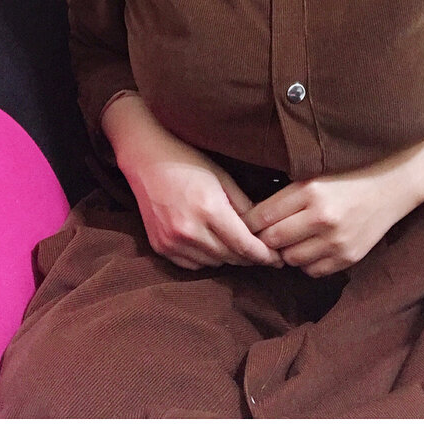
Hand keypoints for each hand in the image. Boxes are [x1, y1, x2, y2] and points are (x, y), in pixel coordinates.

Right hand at [102, 95, 281, 269]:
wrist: (145, 158)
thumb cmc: (186, 162)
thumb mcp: (221, 178)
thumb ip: (244, 207)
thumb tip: (264, 231)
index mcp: (209, 210)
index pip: (245, 246)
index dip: (265, 255)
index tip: (278, 259)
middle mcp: (189, 230)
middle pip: (231, 258)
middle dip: (248, 256)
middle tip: (259, 250)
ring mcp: (172, 241)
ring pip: (213, 263)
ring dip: (226, 256)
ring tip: (230, 242)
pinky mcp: (160, 247)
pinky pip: (193, 264)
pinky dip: (205, 257)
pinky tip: (207, 241)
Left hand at [242, 138, 423, 276]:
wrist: (393, 183)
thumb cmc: (346, 174)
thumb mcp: (311, 175)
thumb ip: (284, 195)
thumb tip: (251, 217)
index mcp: (308, 191)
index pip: (262, 216)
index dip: (247, 222)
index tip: (241, 223)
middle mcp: (322, 217)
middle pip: (272, 240)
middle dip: (262, 239)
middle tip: (260, 235)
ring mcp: (337, 240)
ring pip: (291, 259)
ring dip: (285, 252)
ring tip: (288, 240)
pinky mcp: (350, 256)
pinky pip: (313, 270)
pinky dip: (306, 262)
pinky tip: (309, 247)